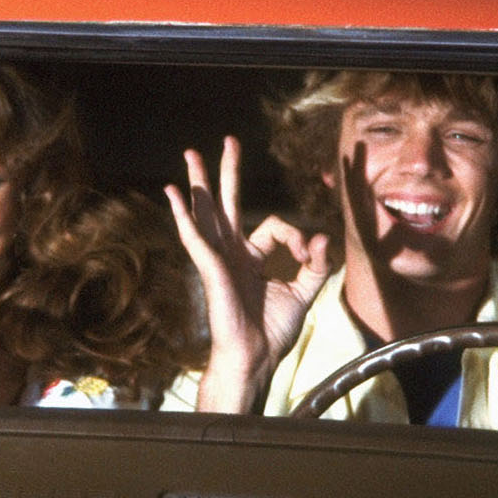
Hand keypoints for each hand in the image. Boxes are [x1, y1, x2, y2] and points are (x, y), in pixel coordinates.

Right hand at [165, 136, 329, 412]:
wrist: (254, 356)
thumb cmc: (272, 330)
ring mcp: (218, 257)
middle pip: (227, 202)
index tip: (310, 253)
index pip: (275, 226)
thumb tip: (323, 235)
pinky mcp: (210, 267)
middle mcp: (231, 252)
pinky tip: (173, 193)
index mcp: (250, 256)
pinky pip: (194, 236)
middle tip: (228, 142)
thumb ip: (316, 264)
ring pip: (206, 212)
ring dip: (198, 182)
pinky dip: (183, 214)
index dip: (297, 236)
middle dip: (227, 172)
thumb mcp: (303, 292)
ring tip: (190, 154)